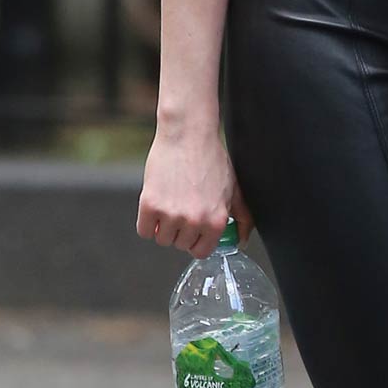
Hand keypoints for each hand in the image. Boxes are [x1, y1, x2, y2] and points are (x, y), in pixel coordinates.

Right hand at [137, 122, 252, 256]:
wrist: (188, 135)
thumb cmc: (210, 158)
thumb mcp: (233, 189)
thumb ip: (242, 217)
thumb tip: (242, 239)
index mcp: (216, 220)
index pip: (201, 251)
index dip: (196, 241)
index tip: (193, 231)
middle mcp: (194, 221)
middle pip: (180, 245)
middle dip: (180, 231)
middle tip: (182, 209)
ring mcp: (171, 214)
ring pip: (162, 239)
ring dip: (163, 227)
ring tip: (171, 203)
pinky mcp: (150, 205)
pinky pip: (144, 231)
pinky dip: (148, 222)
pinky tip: (156, 206)